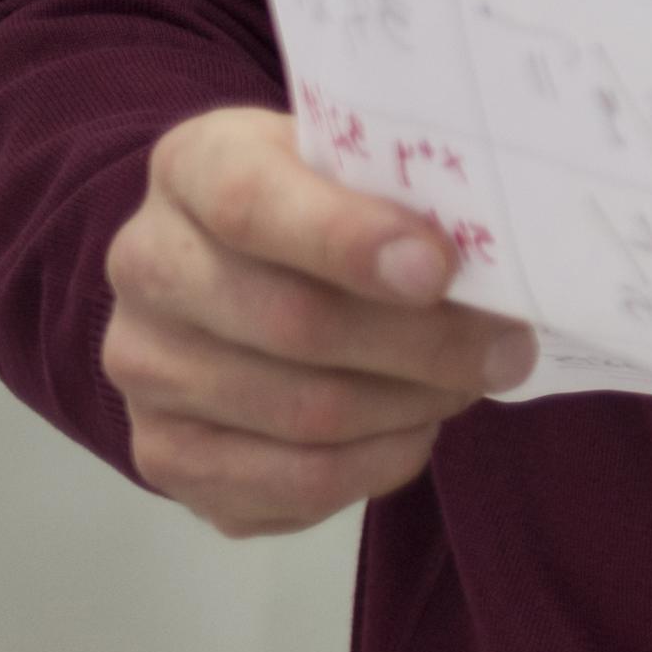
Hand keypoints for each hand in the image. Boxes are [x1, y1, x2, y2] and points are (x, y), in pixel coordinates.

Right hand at [104, 106, 532, 536]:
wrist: (253, 272)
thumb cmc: (334, 209)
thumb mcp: (362, 167)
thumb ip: (408, 193)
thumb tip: (495, 257)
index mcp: (194, 166)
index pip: (252, 203)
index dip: (348, 240)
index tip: (439, 270)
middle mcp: (147, 264)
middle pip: (294, 324)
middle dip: (426, 345)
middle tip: (508, 350)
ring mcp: (142, 365)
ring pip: (304, 413)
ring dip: (412, 407)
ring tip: (467, 386)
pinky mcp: (163, 453)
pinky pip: (290, 486)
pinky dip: (376, 465)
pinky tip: (413, 430)